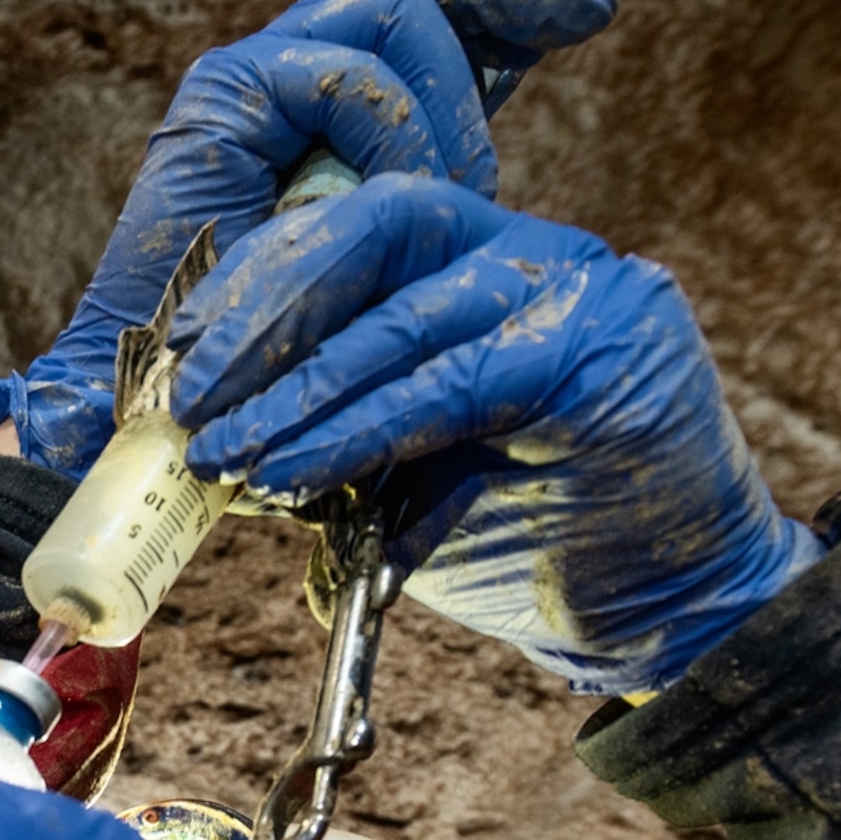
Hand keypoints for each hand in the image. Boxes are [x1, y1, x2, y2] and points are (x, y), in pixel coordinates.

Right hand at [0, 0, 614, 476]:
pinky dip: (391, 133)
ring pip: (395, 7)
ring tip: (456, 192)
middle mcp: (286, 75)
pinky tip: (397, 199)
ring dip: (448, 103)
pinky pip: (347, 73)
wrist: (170, 429)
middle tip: (586, 11)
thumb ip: (428, 207)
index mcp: (330, 108)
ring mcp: (250, 81)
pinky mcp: (223, 101)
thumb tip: (493, 176)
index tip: (591, 7)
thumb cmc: (282, 377)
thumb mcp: (393, 273)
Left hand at [170, 176, 823, 694]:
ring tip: (225, 449)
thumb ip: (324, 427)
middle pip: (376, 227)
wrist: (661, 612)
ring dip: (298, 387)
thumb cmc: (521, 540)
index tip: (180, 349)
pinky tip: (294, 469)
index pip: (354, 228)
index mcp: (475, 262)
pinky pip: (454, 381)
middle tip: (191, 393)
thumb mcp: (395, 472)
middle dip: (266, 310)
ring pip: (407, 312)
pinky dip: (359, 429)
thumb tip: (208, 425)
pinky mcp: (609, 349)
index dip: (259, 278)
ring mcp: (580, 288)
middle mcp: (530, 254)